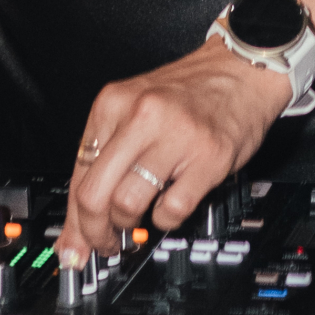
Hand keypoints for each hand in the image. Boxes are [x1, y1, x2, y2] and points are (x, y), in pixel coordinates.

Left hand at [59, 42, 288, 258]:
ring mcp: (174, 137)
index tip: (73, 245)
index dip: (73, 221)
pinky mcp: (207, 158)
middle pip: (94, 195)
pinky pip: (172, 209)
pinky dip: (166, 220)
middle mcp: (139, 117)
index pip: (77, 174)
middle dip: (94, 233)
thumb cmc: (191, 92)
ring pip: (126, 204)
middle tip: (105, 244)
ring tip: (137, 227)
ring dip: (128, 229)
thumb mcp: (136, 108)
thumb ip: (108, 154)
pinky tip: (169, 209)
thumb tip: (83, 213)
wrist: (242, 68)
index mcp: (113, 104)